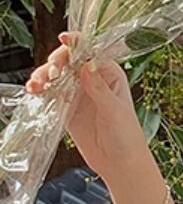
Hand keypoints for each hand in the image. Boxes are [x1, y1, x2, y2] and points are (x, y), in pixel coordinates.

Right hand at [24, 32, 150, 180]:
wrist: (120, 164)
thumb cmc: (127, 137)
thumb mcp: (114, 110)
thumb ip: (99, 89)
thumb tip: (86, 65)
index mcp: (110, 75)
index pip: (91, 52)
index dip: (77, 43)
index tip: (64, 40)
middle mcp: (93, 80)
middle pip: (69, 60)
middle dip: (56, 61)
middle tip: (51, 72)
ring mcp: (79, 93)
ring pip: (56, 75)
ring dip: (44, 75)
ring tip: (37, 84)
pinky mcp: (67, 107)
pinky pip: (51, 92)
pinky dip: (41, 89)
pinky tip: (34, 91)